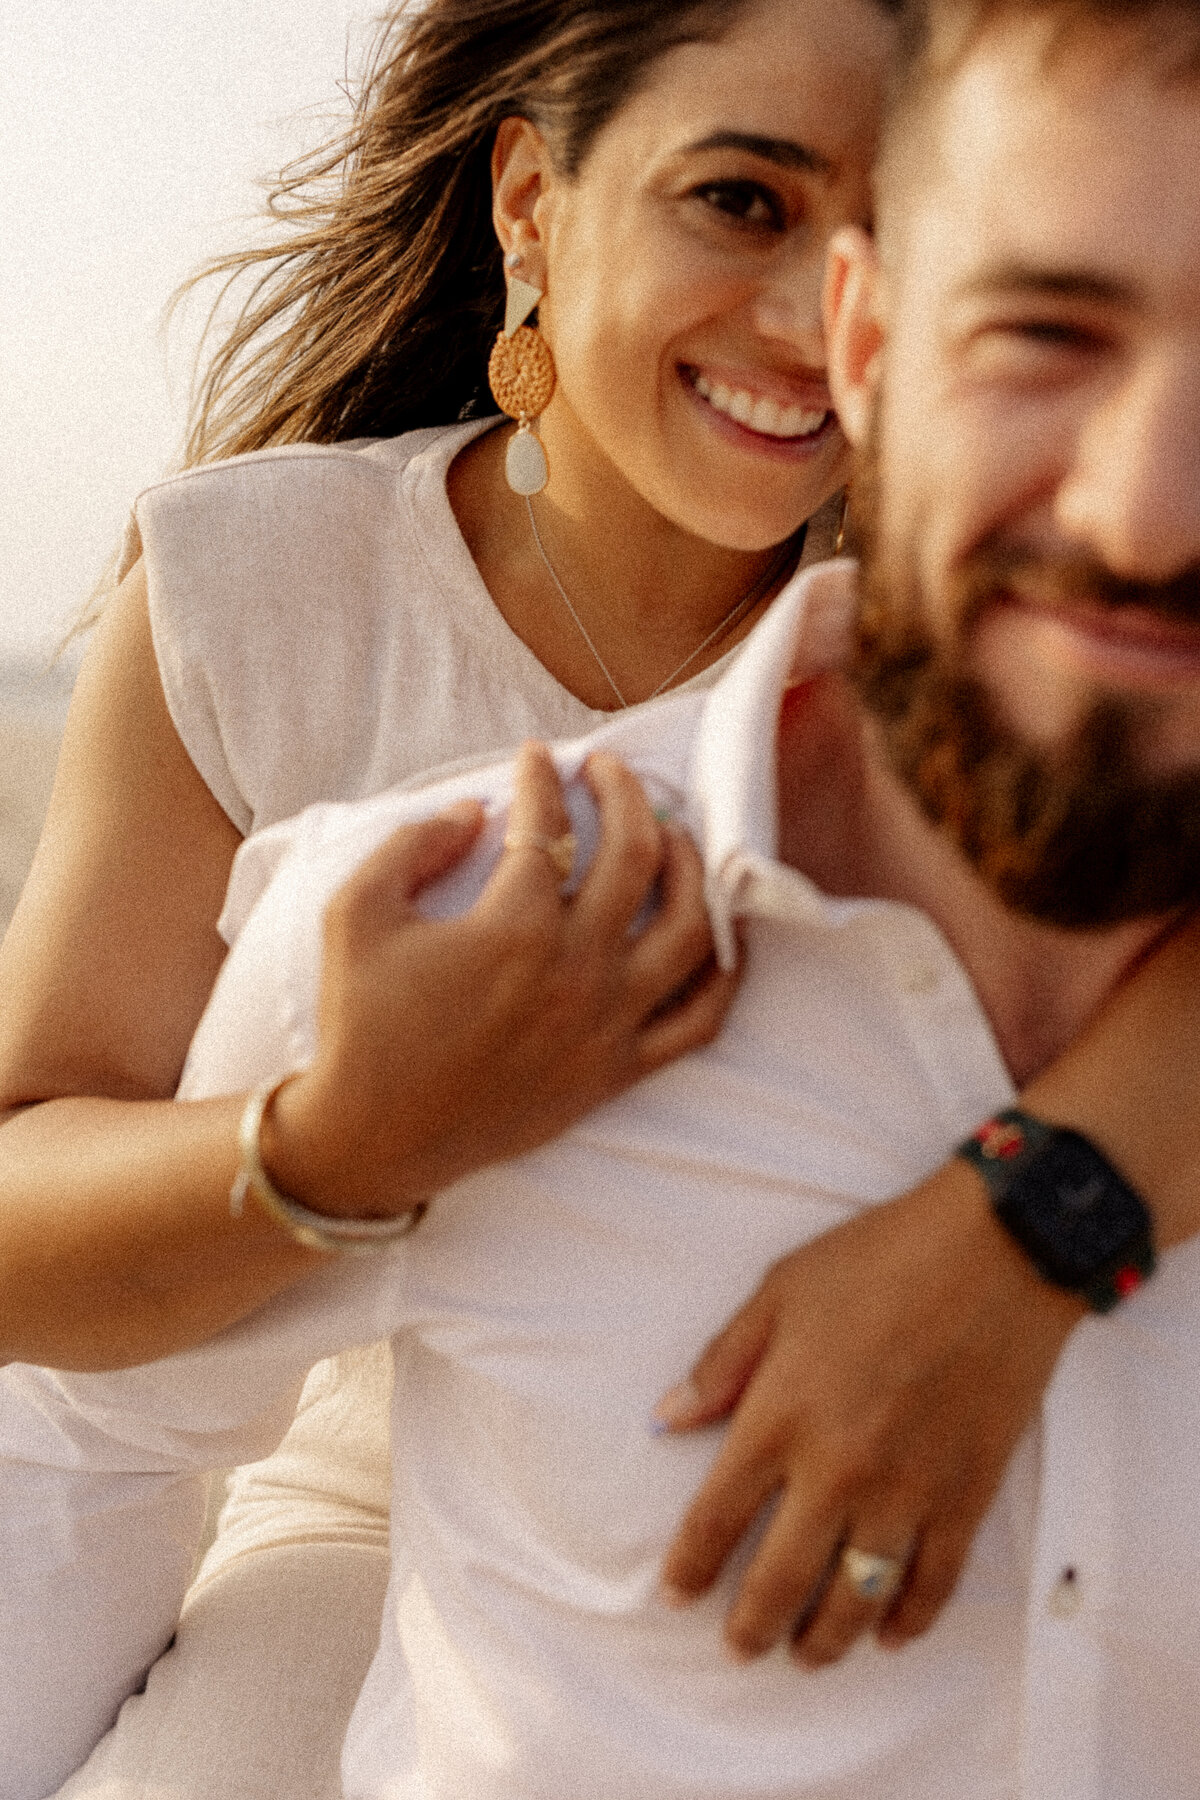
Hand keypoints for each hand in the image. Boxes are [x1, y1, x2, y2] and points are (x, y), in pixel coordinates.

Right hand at [267, 742, 736, 1216]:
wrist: (374, 1137)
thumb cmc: (361, 1023)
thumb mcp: (357, 914)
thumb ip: (413, 845)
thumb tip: (475, 809)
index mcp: (513, 927)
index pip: (548, 826)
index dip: (542, 779)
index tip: (536, 758)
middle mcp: (576, 970)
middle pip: (637, 857)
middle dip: (628, 795)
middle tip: (610, 771)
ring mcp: (607, 1023)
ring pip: (691, 929)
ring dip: (692, 868)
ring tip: (672, 837)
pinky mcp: (618, 1071)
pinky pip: (700, 1019)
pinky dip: (722, 973)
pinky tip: (716, 935)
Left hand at [654, 1161, 1083, 1665]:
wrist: (995, 1253)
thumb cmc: (880, 1259)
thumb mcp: (781, 1290)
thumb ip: (723, 1362)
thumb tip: (667, 1419)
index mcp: (781, 1415)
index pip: (717, 1516)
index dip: (690, 1567)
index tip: (675, 1595)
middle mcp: (837, 1467)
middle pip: (780, 1577)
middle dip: (752, 1626)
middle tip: (739, 1648)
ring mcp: (907, 1488)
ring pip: (856, 1597)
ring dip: (826, 1640)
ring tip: (807, 1656)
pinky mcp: (966, 1494)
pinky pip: (933, 1580)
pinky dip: (910, 1618)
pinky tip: (890, 1634)